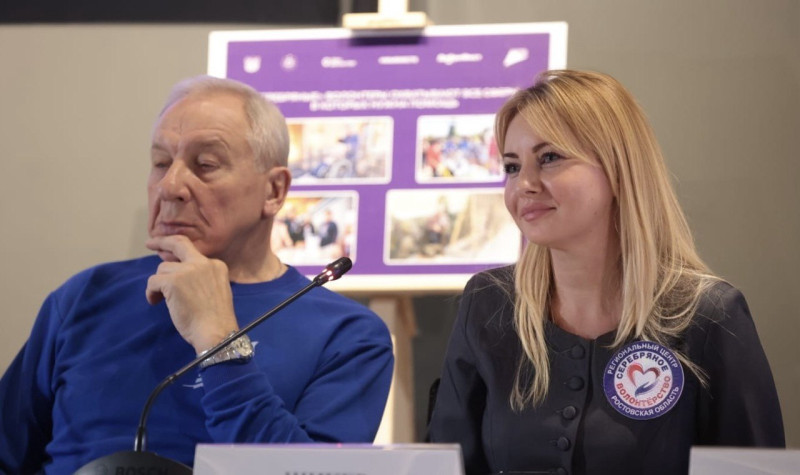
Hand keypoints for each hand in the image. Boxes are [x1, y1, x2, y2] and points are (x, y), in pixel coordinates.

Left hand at [145, 235, 237, 353]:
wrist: (216, 332)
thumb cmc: (215, 319)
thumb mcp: (214, 290)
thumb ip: (199, 277)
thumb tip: (173, 270)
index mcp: (216, 265)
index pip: (193, 253)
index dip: (177, 253)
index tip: (166, 252)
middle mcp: (203, 263)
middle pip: (178, 244)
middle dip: (162, 241)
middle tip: (150, 243)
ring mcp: (188, 271)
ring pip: (162, 269)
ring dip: (159, 284)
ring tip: (163, 300)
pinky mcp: (173, 282)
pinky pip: (153, 282)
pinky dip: (151, 292)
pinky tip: (155, 302)